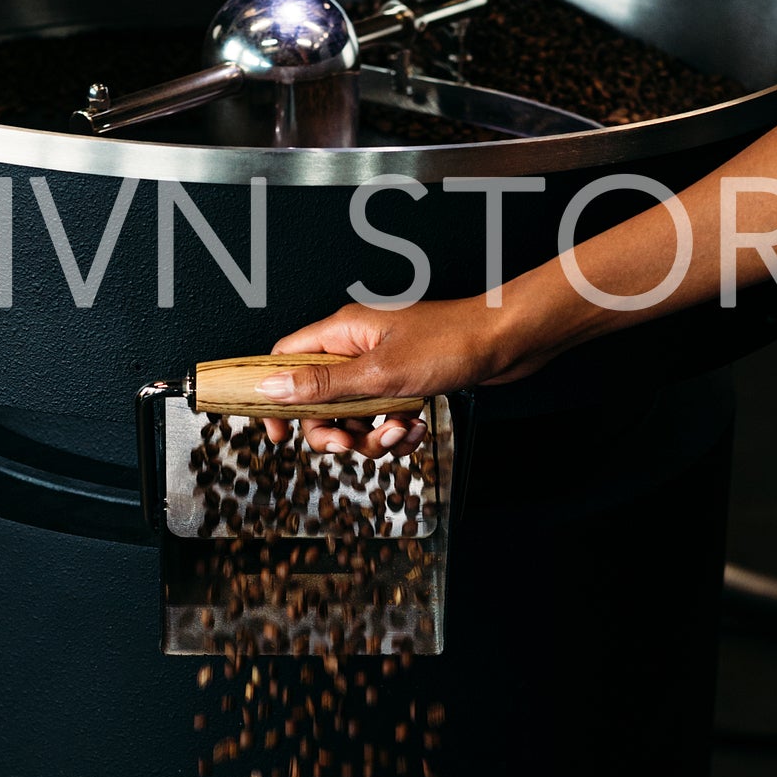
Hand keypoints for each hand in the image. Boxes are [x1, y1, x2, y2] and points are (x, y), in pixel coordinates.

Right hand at [255, 294, 556, 454]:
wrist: (507, 342)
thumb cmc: (451, 342)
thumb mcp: (379, 372)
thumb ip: (323, 384)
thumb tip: (270, 388)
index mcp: (343, 331)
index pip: (285, 359)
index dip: (275, 396)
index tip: (277, 432)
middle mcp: (357, 346)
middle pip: (319, 397)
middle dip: (333, 429)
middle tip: (349, 445)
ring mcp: (381, 365)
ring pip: (354, 414)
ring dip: (372, 434)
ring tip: (400, 431)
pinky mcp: (404, 382)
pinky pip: (384, 416)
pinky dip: (397, 430)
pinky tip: (416, 427)